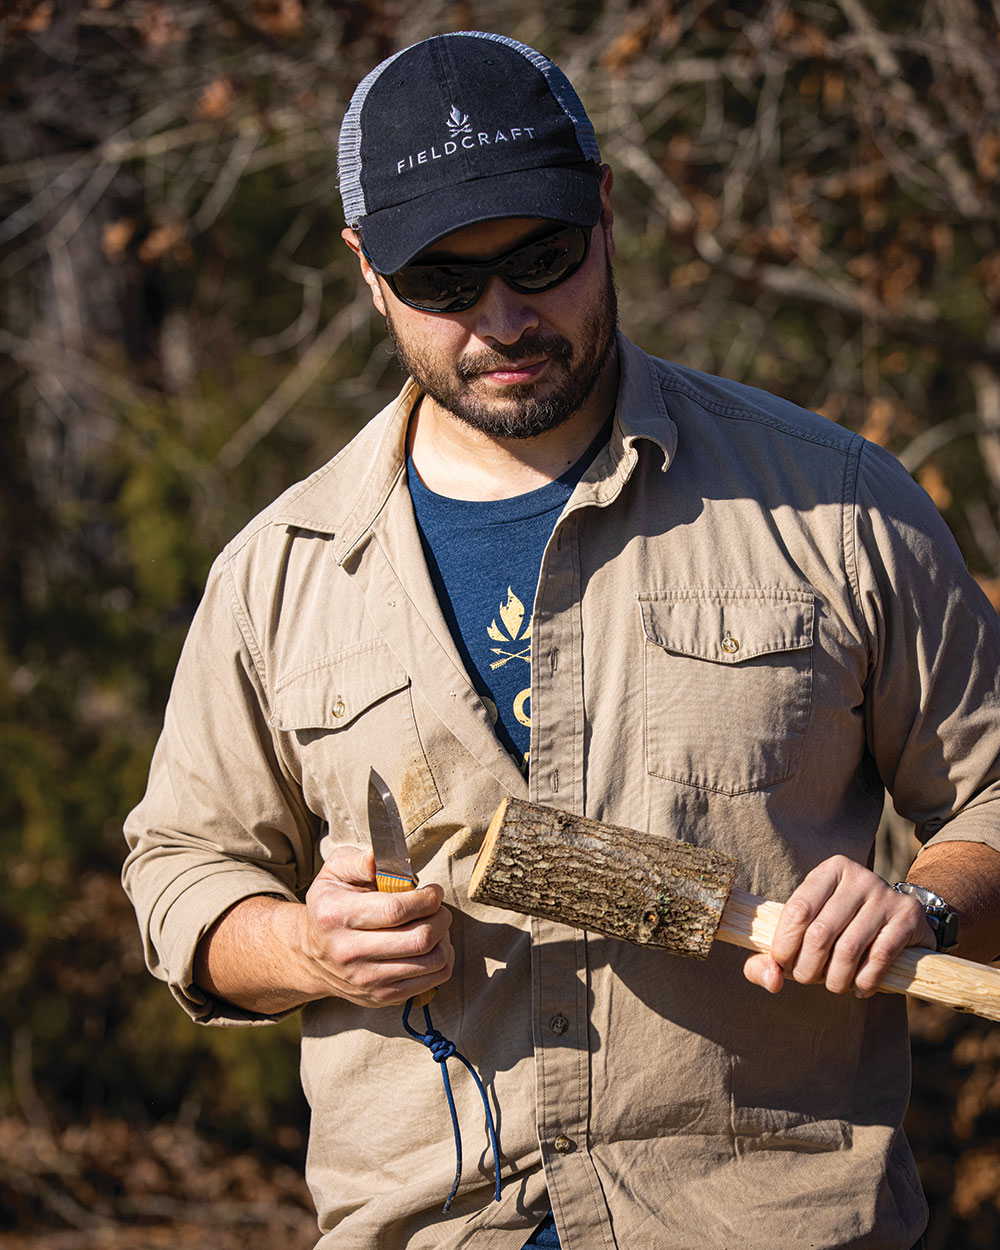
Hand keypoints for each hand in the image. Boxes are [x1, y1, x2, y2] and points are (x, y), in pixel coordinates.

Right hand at [298, 845, 453, 1007]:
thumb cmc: (331, 905)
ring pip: (430, 963)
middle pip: (419, 939)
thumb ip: (358, 860)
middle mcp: (349, 952)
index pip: (395, 911)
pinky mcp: (381, 997)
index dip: (425, 899)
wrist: (311, 955)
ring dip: (444, 939)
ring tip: (436, 925)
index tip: (433, 891)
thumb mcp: (334, 872)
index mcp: (337, 916)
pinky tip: (433, 946)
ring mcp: (366, 980)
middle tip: (438, 907)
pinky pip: (431, 981)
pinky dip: (442, 961)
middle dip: (441, 917)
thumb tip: (378, 856)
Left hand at [742, 855, 935, 997]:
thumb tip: (770, 978)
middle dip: (807, 967)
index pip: (798, 911)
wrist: (902, 920)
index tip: (783, 964)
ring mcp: (885, 895)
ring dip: (835, 979)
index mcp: (829, 871)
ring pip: (848, 949)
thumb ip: (776, 954)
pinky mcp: (908, 917)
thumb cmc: (843, 927)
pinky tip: (859, 988)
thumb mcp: (809, 928)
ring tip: (833, 986)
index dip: (785, 944)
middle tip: (806, 979)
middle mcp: (858, 877)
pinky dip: (864, 981)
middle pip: (820, 933)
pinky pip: (879, 957)